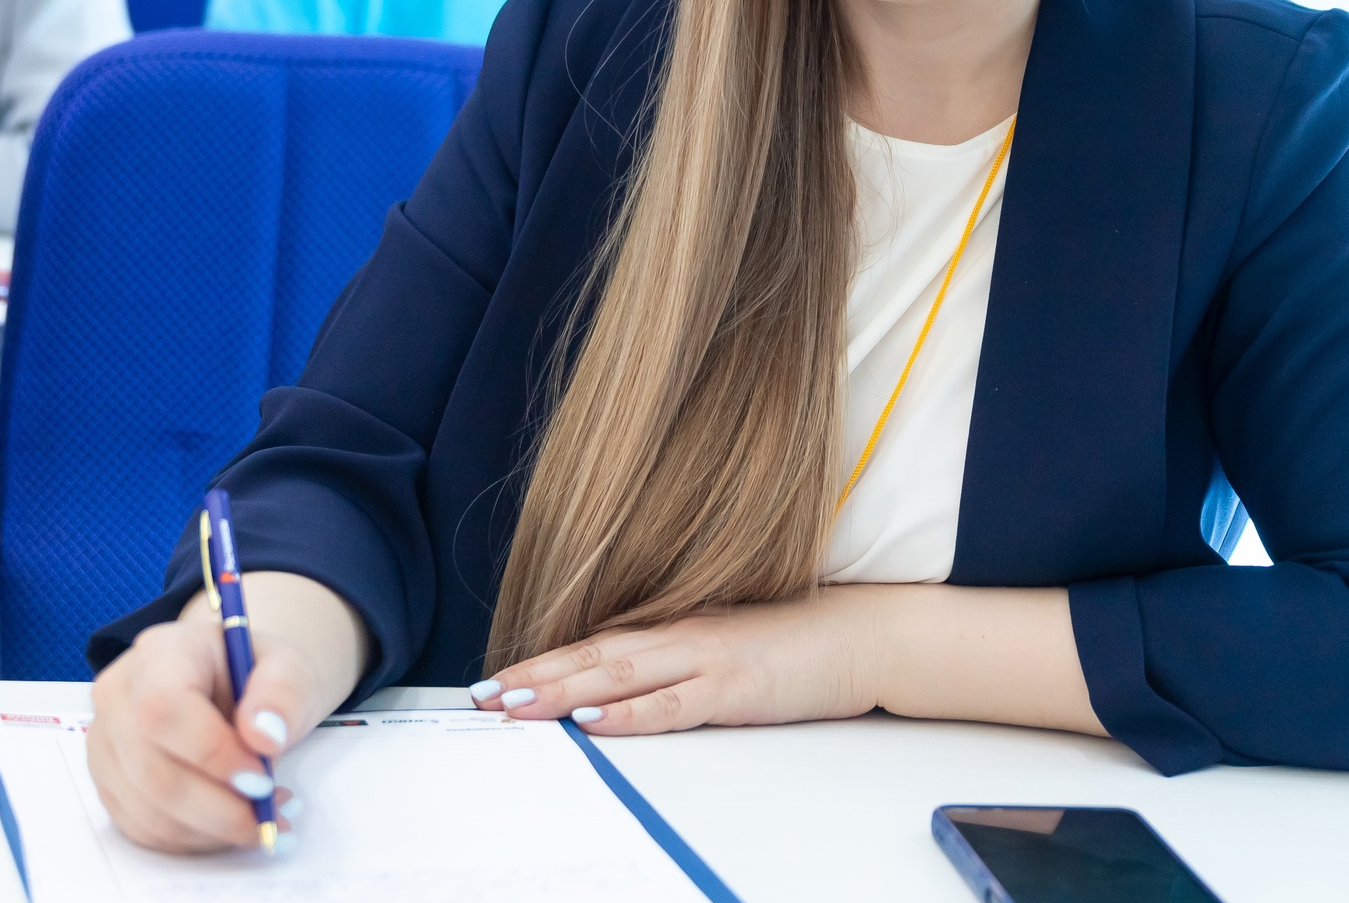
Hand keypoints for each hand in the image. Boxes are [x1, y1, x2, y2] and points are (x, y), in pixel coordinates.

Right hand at [87, 571, 364, 852]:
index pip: (162, 706)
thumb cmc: (258, 676)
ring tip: (263, 816)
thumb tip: (264, 737)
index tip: (261, 778)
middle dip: (219, 808)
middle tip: (270, 812)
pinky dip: (196, 839)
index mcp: (161, 653)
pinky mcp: (110, 785)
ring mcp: (106, 745)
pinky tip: (233, 822)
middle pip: (151, 772)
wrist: (237, 687)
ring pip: (148, 812)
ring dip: (213, 829)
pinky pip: (146, 830)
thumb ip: (283, 694)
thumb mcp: (290, 667)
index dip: (211, 753)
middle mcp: (118, 697)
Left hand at [472, 585, 898, 736]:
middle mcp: (683, 635)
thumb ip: (679, 656)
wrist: (866, 634)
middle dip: (533, 677)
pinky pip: (673, 705)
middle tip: (482, 697)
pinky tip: (595, 721)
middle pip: (592, 656)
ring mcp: (708, 660)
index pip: (594, 643)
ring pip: (619, 675)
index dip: (541, 661)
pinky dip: (630, 714)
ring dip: (561, 692)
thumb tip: (625, 680)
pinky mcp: (736, 689)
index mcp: (678, 625)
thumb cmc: (799, 641)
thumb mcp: (728, 642)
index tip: (494, 680)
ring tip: (514, 706)